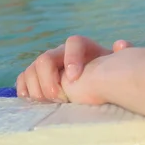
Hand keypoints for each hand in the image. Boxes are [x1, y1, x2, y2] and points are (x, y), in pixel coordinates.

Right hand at [15, 35, 131, 101]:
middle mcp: (61, 52)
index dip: (72, 58)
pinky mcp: (37, 77)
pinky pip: (24, 77)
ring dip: (36, 86)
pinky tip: (31, 99)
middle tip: (58, 96)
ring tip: (47, 101)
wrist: (96, 82)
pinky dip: (24, 87)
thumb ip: (120, 53)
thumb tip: (120, 44)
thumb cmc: (106, 73)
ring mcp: (47, 64)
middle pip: (46, 57)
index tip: (75, 79)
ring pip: (33, 68)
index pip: (73, 43)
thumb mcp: (115, 63)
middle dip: (48, 78)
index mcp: (81, 47)